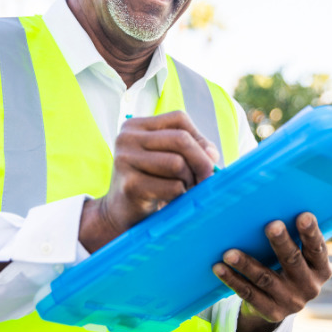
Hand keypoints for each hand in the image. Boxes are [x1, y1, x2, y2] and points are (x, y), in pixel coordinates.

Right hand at [79, 111, 218, 252]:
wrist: (119, 213)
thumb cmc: (150, 183)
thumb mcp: (169, 158)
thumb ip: (193, 149)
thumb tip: (212, 154)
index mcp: (136, 126)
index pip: (179, 118)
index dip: (199, 139)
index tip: (205, 159)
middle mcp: (127, 138)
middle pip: (181, 139)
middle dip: (202, 161)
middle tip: (207, 179)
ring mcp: (125, 161)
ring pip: (178, 163)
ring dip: (190, 181)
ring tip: (185, 190)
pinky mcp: (130, 185)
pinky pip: (173, 187)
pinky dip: (181, 196)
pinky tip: (171, 201)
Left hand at [212, 212, 331, 331]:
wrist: (279, 304)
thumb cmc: (287, 266)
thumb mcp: (298, 256)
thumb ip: (293, 237)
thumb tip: (269, 203)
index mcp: (320, 269)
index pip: (317, 248)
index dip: (311, 233)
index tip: (303, 215)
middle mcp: (309, 286)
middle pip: (292, 261)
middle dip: (281, 242)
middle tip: (270, 225)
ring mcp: (291, 301)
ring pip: (265, 278)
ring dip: (246, 264)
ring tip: (229, 252)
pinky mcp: (271, 311)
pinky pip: (248, 293)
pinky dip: (232, 279)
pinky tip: (219, 268)